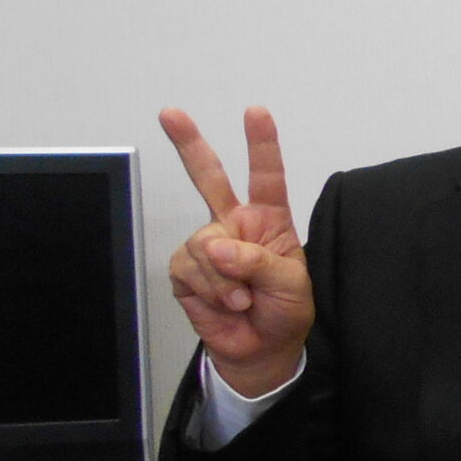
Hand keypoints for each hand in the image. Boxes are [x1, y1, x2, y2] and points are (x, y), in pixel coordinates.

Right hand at [160, 107, 312, 397]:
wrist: (262, 348)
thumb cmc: (284, 310)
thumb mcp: (290, 284)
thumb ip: (257, 261)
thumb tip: (215, 246)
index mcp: (268, 220)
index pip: (266, 177)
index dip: (262, 145)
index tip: (256, 112)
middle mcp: (234, 225)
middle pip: (208, 178)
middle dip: (188, 144)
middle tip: (170, 113)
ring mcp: (207, 245)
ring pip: (203, 244)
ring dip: (226, 278)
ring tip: (245, 298)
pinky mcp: (184, 269)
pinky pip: (190, 270)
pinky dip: (211, 289)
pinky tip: (227, 303)